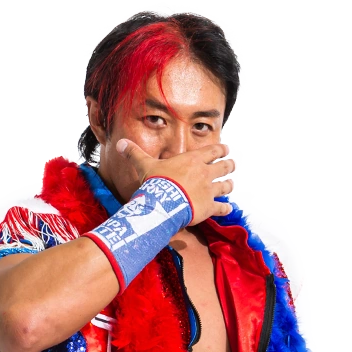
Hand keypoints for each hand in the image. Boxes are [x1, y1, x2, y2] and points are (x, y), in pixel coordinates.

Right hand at [115, 138, 233, 225]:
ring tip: (231, 186)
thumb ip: (134, 154)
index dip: (221, 149)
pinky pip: (222, 208)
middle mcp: (205, 173)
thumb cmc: (156, 183)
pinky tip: (228, 208)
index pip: (213, 151)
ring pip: (226, 186)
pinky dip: (226, 208)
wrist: (164, 203)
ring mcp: (209, 190)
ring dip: (229, 186)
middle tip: (232, 165)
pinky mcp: (209, 207)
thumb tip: (120, 143)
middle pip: (224, 167)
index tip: (226, 149)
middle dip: (229, 165)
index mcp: (194, 160)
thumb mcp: (145, 165)